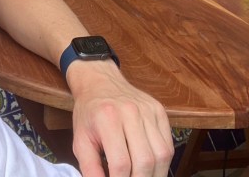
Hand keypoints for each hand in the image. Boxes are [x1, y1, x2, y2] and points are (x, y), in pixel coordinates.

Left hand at [65, 60, 173, 176]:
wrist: (100, 81)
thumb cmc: (89, 112)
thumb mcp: (80, 140)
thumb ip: (90, 168)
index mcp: (107, 118)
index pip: (121, 163)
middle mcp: (131, 112)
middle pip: (145, 161)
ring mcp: (148, 110)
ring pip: (162, 154)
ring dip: (155, 174)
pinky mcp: (159, 111)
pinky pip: (168, 144)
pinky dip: (162, 161)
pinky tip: (151, 167)